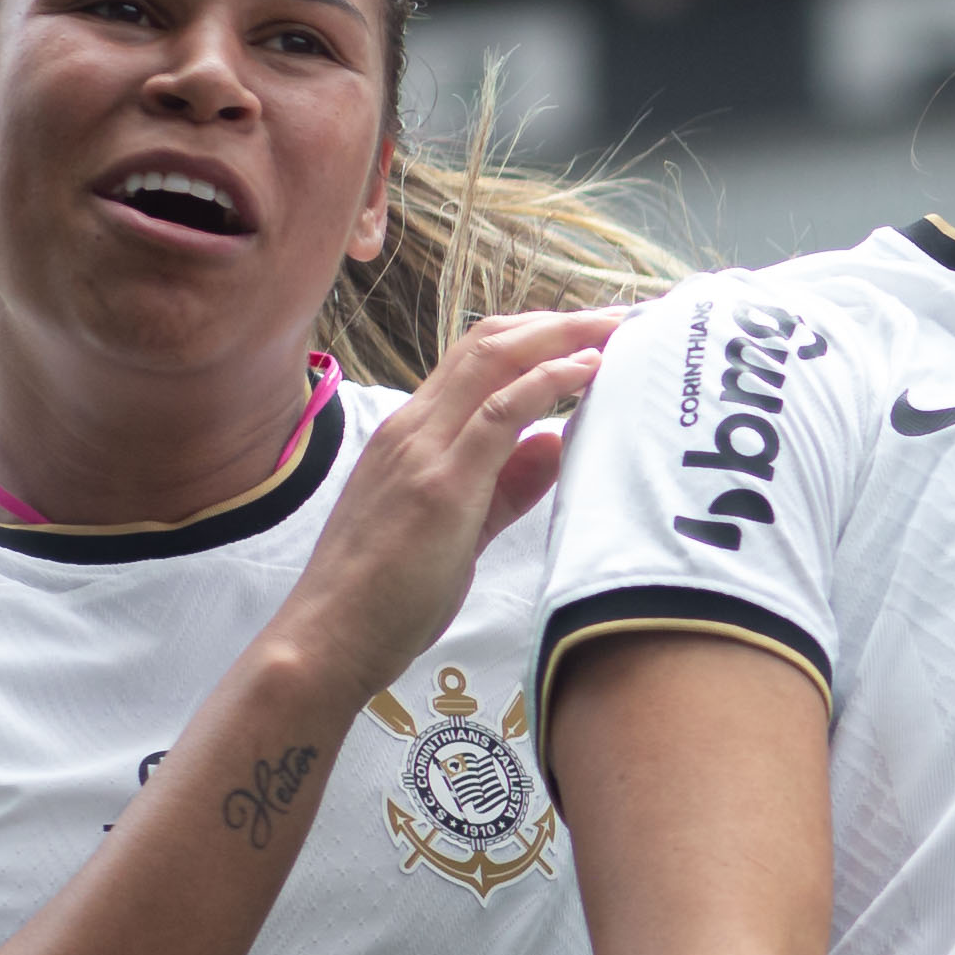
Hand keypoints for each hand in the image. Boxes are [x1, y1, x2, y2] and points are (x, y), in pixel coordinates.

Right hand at [273, 309, 613, 693]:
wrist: (328, 638)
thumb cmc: (387, 593)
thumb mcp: (459, 526)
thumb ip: (507, 484)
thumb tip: (556, 446)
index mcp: (411, 433)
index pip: (477, 357)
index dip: (540, 334)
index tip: (596, 331)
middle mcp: (413, 428)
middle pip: (490, 342)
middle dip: (562, 321)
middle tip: (626, 316)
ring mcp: (423, 451)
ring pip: (494, 361)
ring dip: (565, 336)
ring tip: (622, 328)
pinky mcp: (440, 486)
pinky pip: (498, 413)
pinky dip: (547, 381)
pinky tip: (590, 370)